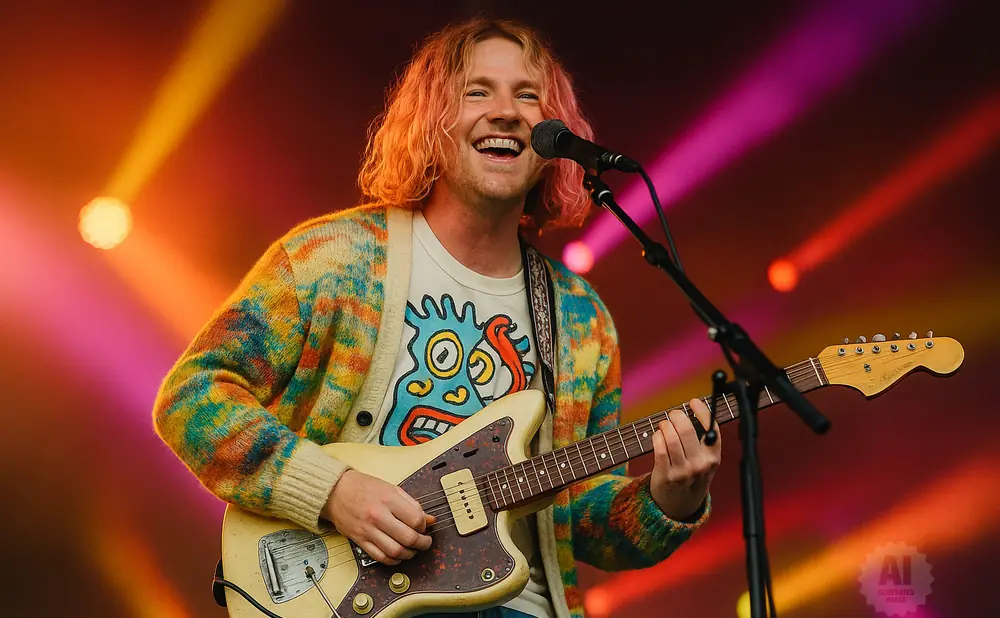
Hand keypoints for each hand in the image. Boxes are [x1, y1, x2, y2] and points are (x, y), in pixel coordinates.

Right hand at [322, 469, 434, 564]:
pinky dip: (393, 560)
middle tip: (425, 542)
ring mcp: (368, 530)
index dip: (424, 526)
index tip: (424, 526)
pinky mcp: (360, 540)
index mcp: (388, 499)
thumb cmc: (363, 487)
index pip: (416, 519)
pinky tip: (398, 555)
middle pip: (408, 538)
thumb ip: (412, 504)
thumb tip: (429, 519)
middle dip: (422, 543)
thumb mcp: (391, 488)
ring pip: (396, 551)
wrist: (336, 491)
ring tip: (413, 550)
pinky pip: (380, 557)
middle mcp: (378, 515)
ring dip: (409, 554)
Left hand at [649, 398, 721, 520]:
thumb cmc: (692, 476)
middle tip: (674, 414)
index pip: (711, 430)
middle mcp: (699, 465)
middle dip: (678, 416)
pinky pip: (659, 449)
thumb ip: (703, 441)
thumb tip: (694, 411)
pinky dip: (657, 437)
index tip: (693, 402)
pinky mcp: (666, 476)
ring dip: (665, 426)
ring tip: (664, 424)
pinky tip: (658, 435)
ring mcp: (682, 472)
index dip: (703, 412)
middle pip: (687, 431)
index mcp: (713, 459)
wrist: (680, 506)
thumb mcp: (705, 462)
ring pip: (671, 438)